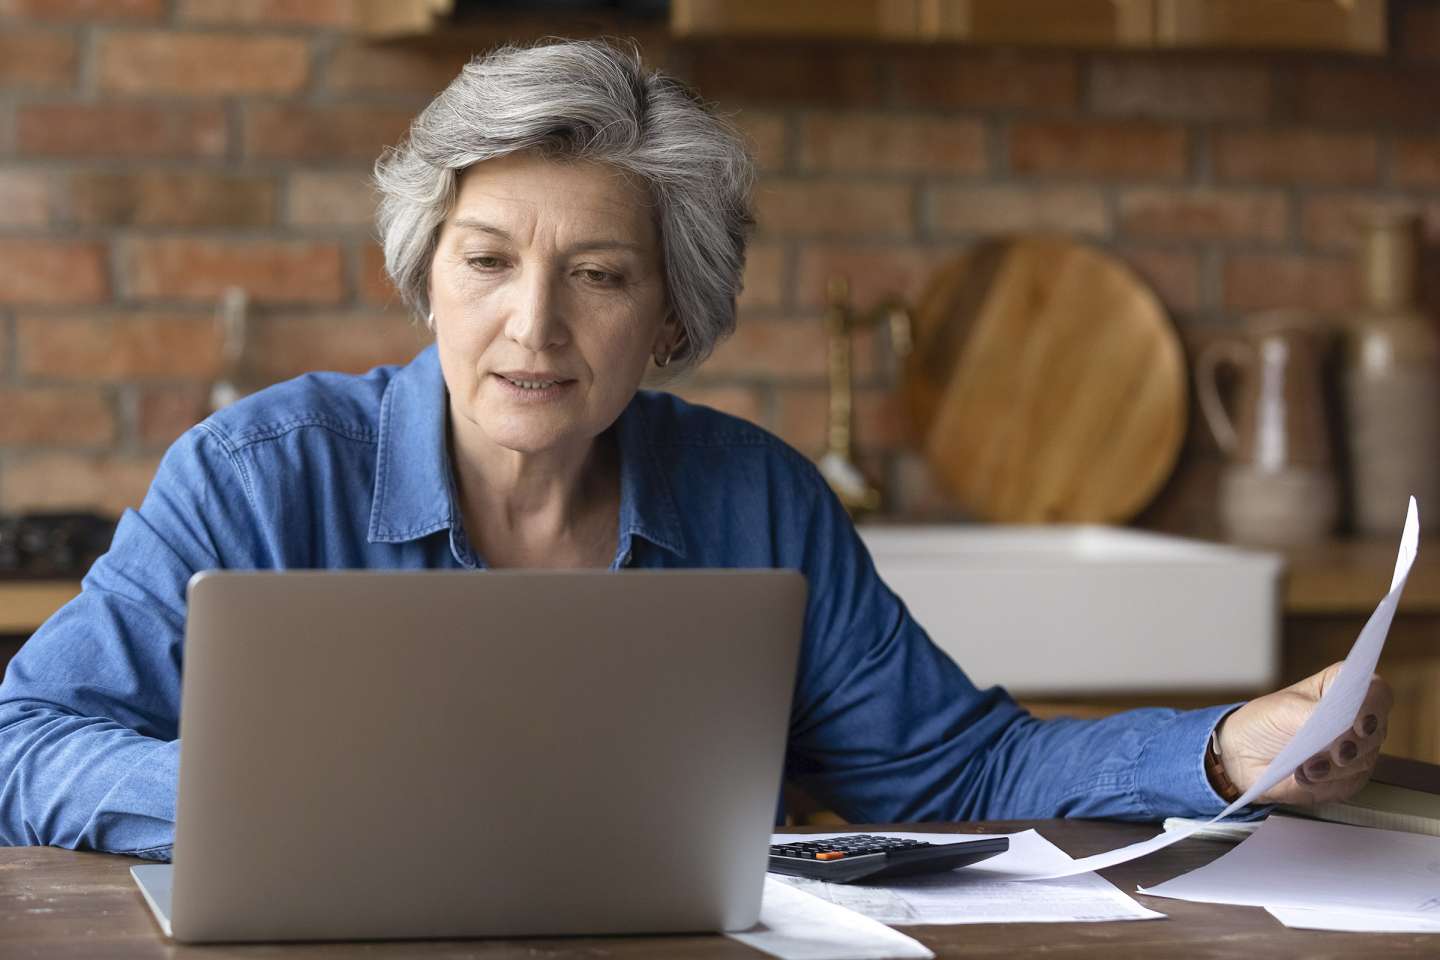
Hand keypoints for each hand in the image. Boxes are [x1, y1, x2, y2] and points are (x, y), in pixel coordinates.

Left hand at [1216, 662, 1391, 804]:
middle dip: (1355, 743)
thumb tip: (1337, 723)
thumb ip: (1312, 713)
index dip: (1374, 705)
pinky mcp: (1347, 778)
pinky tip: (1304, 777)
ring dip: (1335, 766)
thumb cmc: (1265, 722)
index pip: (1376, 692)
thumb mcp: (1283, 710)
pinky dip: (1325, 783)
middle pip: (1376, 730)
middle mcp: (1356, 719)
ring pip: (1364, 760)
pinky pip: (1348, 783)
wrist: (1244, 756)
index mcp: (1342, 688)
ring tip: (1308, 767)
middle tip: (1337, 752)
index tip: (1358, 722)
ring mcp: (1356, 750)